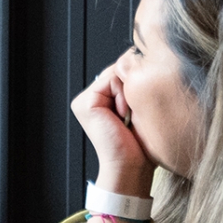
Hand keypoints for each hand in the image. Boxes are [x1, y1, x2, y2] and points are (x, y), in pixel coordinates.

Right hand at [71, 63, 154, 198]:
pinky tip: (121, 115)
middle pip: (117, 71)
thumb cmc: (138, 143)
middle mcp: (88, 99)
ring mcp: (83, 101)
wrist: (129, 165)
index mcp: (98, 101)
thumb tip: (134, 57)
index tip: (135, 110)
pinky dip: (123, 96)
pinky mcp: (85, 104)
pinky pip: (111, 81)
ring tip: (126, 116)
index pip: (119, 73)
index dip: (134, 84)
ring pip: (115, 74)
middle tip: (130, 115)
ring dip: (129, 92)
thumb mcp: (137, 106)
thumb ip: (132, 83)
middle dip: (131, 87)